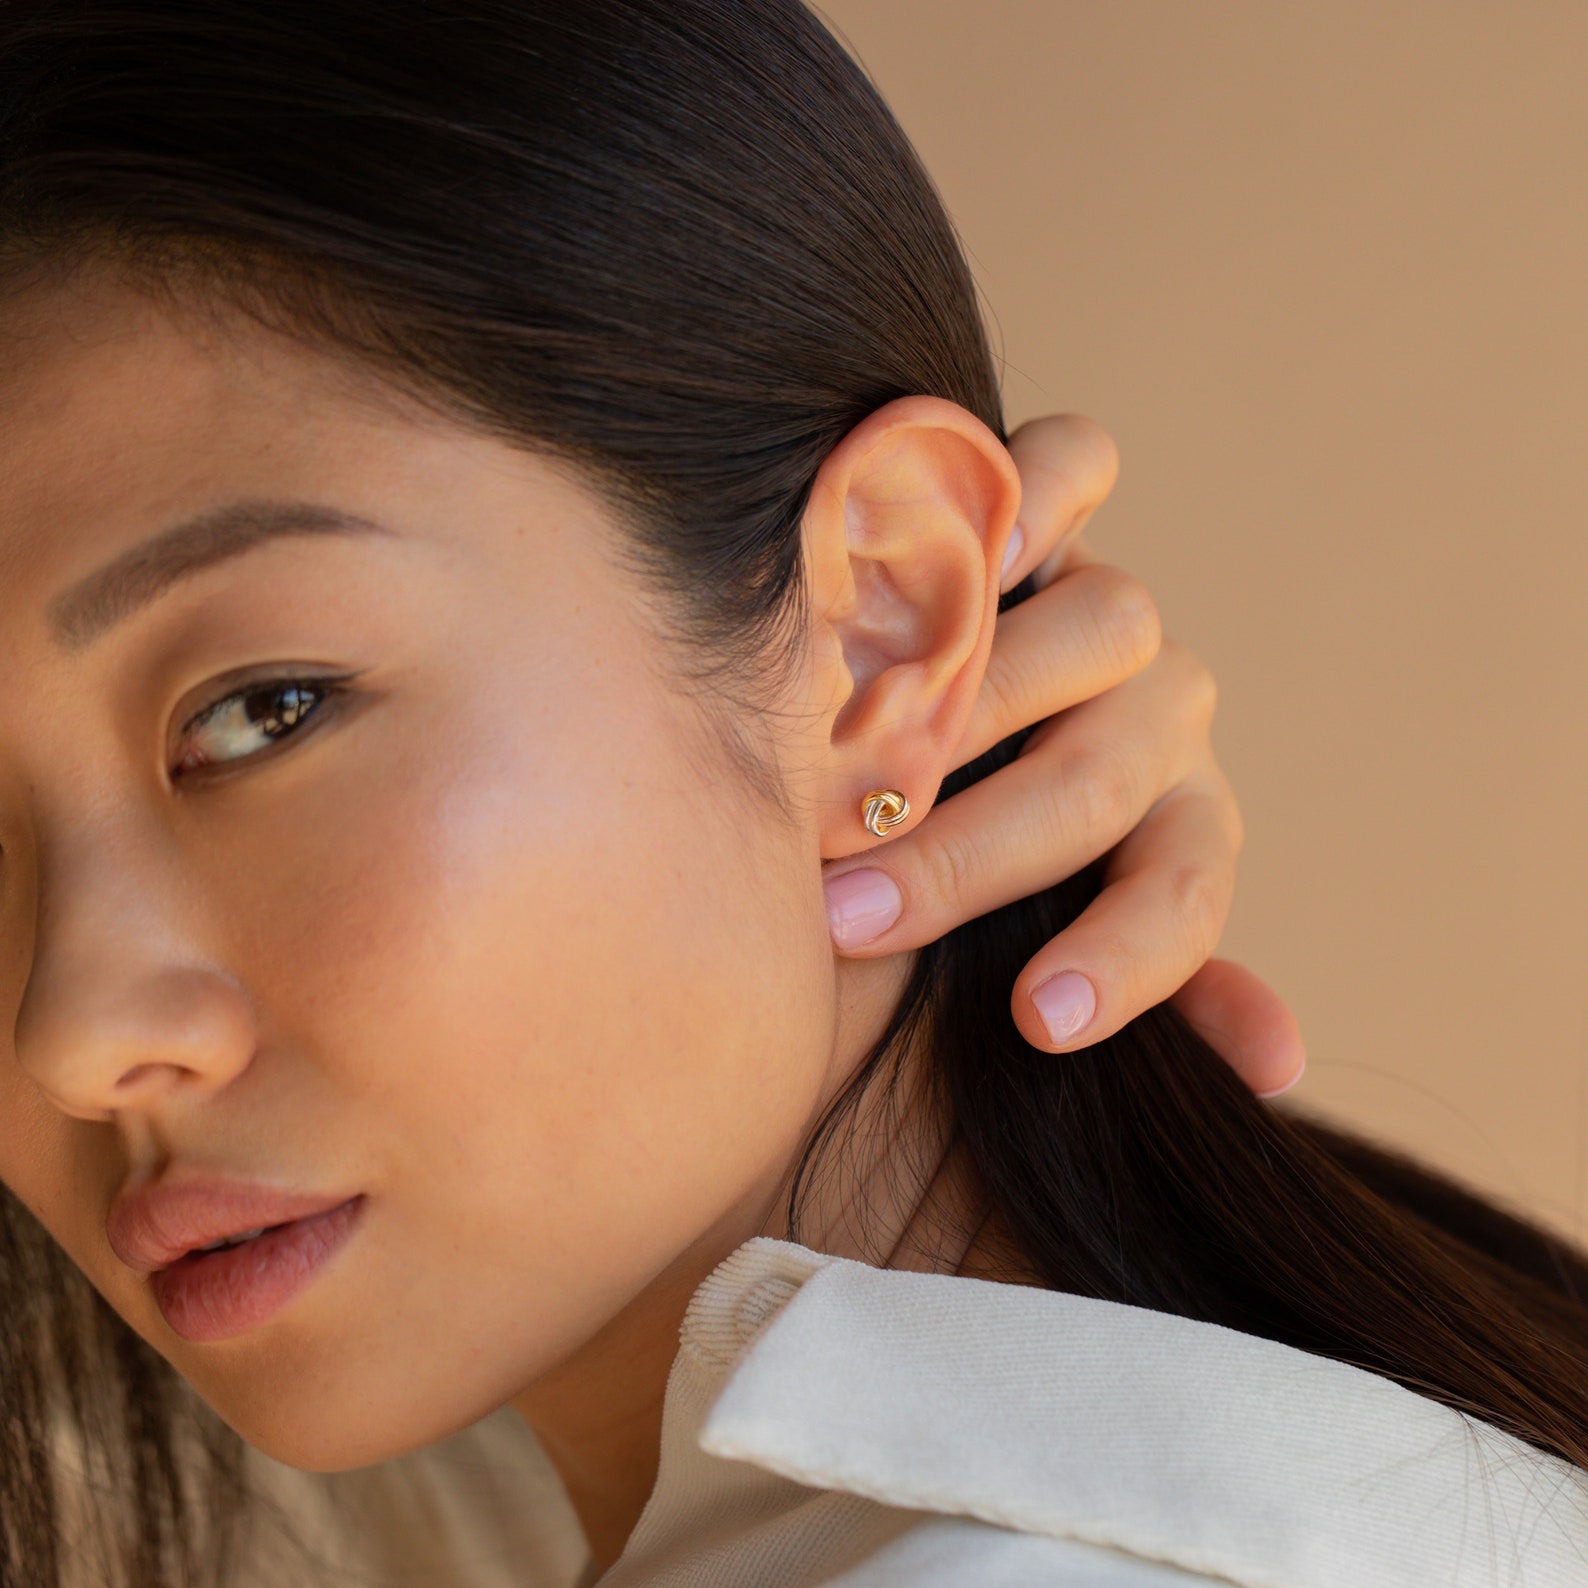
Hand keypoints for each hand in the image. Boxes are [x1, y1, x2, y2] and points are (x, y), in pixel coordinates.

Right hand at [819, 414, 1304, 1097]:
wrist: (892, 715)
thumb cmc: (954, 852)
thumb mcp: (1039, 926)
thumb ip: (1148, 978)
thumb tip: (1276, 1063)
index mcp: (1167, 821)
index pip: (1184, 890)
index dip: (1125, 957)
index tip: (1034, 1025)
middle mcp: (1150, 709)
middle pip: (1104, 772)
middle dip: (972, 855)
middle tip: (848, 917)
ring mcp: (1097, 600)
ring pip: (1106, 627)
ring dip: (979, 692)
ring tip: (855, 749)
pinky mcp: (1041, 505)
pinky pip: (1073, 465)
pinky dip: (1032, 490)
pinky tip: (948, 540)